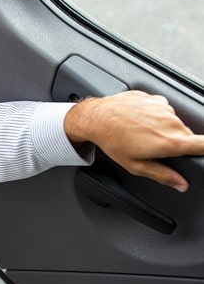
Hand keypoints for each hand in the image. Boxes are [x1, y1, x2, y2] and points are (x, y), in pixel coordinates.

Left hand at [64, 90, 203, 191]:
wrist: (97, 117)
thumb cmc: (113, 141)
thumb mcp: (136, 165)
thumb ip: (163, 175)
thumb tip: (181, 184)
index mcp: (169, 142)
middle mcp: (171, 122)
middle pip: (186, 136)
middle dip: (174, 143)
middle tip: (152, 147)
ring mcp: (164, 108)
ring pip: (173, 123)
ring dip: (163, 129)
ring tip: (141, 133)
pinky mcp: (157, 99)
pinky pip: (163, 111)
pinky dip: (155, 116)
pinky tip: (138, 121)